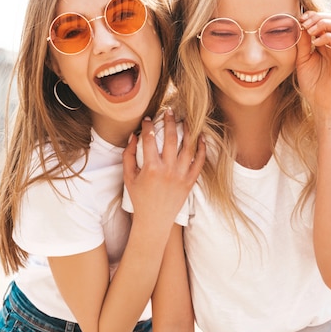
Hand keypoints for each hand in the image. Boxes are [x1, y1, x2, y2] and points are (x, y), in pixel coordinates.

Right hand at [123, 109, 204, 227]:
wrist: (154, 221)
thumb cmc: (139, 198)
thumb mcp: (128, 177)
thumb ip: (129, 155)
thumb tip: (134, 135)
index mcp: (150, 168)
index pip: (149, 139)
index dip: (148, 126)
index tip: (148, 119)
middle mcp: (167, 170)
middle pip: (171, 139)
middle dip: (169, 121)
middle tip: (169, 111)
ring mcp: (181, 176)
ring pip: (188, 148)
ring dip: (188, 131)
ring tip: (186, 120)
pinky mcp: (190, 182)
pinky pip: (199, 162)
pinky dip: (202, 149)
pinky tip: (201, 138)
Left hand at [296, 11, 330, 115]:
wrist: (320, 103)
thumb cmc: (311, 84)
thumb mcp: (302, 60)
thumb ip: (302, 43)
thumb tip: (298, 25)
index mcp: (324, 43)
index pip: (323, 20)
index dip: (312, 16)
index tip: (299, 20)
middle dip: (318, 17)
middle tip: (304, 23)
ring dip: (324, 24)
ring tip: (310, 30)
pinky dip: (328, 37)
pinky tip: (316, 43)